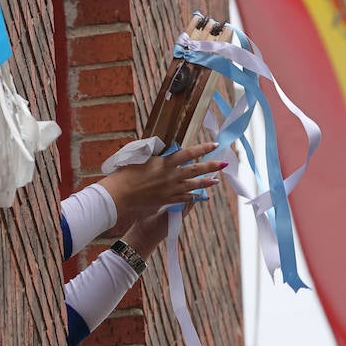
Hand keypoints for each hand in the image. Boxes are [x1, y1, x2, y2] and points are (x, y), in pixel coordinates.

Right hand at [102, 141, 223, 232]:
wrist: (121, 193)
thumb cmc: (126, 172)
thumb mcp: (141, 156)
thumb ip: (155, 153)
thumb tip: (163, 149)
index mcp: (165, 162)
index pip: (189, 153)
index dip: (203, 149)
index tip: (214, 145)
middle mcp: (171, 176)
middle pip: (196, 170)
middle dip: (211, 166)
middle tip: (224, 164)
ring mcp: (170, 189)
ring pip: (193, 185)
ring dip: (206, 182)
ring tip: (216, 180)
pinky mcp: (167, 200)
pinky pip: (184, 198)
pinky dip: (193, 197)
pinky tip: (200, 196)